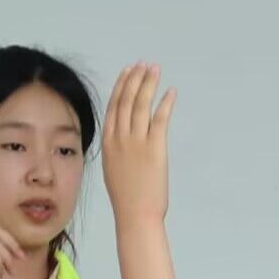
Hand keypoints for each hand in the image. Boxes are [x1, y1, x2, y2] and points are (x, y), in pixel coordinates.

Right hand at [100, 63, 175, 223]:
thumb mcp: (113, 168)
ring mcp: (136, 142)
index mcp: (107, 142)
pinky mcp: (155, 148)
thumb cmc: (126, 197)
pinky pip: (160, 119)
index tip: (127, 72)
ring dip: (148, 84)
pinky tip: (170, 92)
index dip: (121, 86)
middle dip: (135, 79)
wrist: (134, 214)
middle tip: (143, 64)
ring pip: (141, 105)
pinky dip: (165, 103)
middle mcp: (120, 138)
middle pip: (126, 100)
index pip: (113, 106)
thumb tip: (123, 139)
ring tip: (154, 69)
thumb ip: (117, 150)